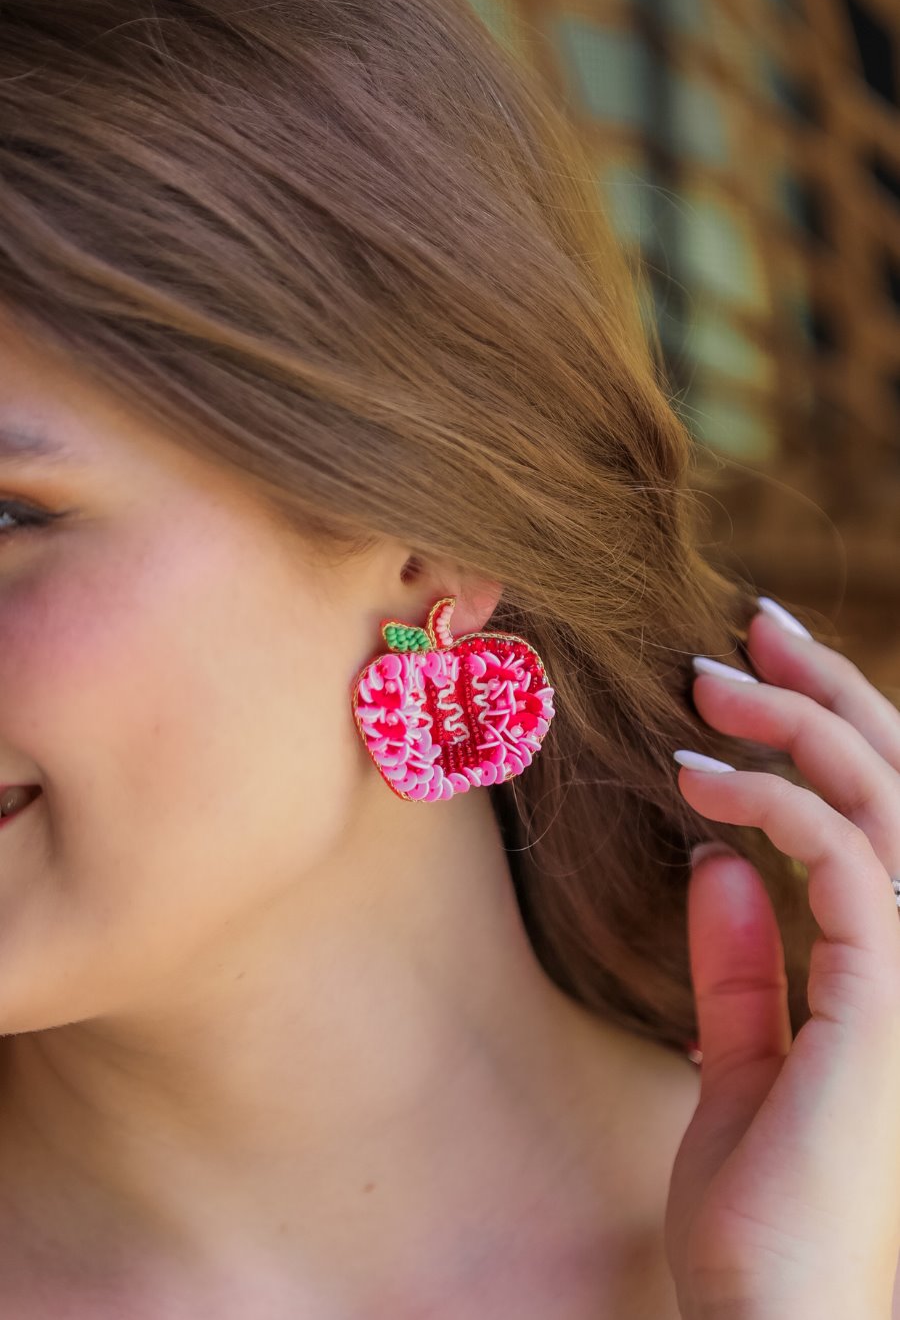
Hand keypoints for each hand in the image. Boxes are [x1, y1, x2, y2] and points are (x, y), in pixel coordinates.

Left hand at [665, 604, 899, 1319]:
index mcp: (890, 968)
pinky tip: (695, 779)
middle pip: (896, 780)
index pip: (878, 817)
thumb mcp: (740, 1067)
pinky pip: (844, 859)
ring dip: (797, 721)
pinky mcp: (887, 997)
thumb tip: (718, 867)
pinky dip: (771, 802)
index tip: (751, 675)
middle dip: (827, 689)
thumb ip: (741, 970)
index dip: (827, 731)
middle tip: (749, 624)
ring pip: (882, 797)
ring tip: (705, 681)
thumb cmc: (763, 1223)